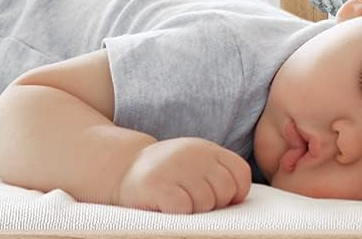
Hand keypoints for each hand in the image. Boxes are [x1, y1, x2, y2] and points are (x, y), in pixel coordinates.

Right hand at [114, 137, 251, 213]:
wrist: (121, 168)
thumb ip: (218, 175)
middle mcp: (192, 153)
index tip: (216, 197)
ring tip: (175, 200)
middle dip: (212, 203)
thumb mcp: (195, 165)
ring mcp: (173, 168)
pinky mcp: (157, 185)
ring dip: (193, 210)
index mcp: (205, 148)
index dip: (234, 192)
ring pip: (205, 203)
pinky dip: (177, 213)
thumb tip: (237, 201)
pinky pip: (183, 208)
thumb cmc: (166, 175)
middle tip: (190, 200)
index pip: (240, 173)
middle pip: (224, 191)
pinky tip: (165, 205)